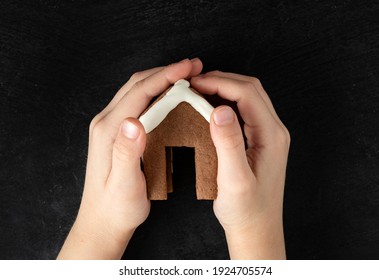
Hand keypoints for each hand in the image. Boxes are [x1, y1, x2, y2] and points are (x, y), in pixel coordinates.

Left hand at [57, 58, 202, 258]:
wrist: (103, 220)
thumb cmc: (117, 207)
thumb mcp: (124, 185)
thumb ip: (126, 152)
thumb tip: (134, 122)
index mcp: (110, 130)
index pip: (140, 92)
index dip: (166, 75)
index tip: (189, 67)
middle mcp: (107, 122)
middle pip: (138, 85)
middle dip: (166, 71)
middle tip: (194, 66)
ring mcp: (111, 126)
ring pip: (138, 91)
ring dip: (162, 80)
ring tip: (187, 77)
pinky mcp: (117, 132)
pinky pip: (138, 103)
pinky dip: (157, 93)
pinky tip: (171, 96)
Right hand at [191, 71, 289, 258]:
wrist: (257, 229)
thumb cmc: (247, 210)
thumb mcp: (235, 179)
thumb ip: (229, 143)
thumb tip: (220, 109)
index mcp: (271, 136)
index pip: (247, 94)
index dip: (220, 82)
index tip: (195, 83)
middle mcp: (274, 131)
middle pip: (250, 90)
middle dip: (221, 80)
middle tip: (194, 83)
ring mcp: (268, 135)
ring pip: (247, 98)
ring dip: (223, 89)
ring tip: (198, 91)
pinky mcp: (260, 141)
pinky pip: (244, 112)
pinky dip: (225, 103)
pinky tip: (209, 108)